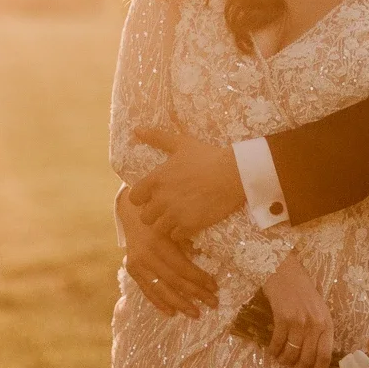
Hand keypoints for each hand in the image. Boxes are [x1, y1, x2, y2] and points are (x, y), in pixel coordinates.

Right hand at [117, 186, 218, 317]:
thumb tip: (206, 261)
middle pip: (174, 281)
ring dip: (179, 304)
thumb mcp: (175, 226)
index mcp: (159, 244)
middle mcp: (146, 256)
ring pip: (161, 290)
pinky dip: (159, 303)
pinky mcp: (132, 270)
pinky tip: (171, 312)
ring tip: (195, 313)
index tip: (215, 287)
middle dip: (195, 294)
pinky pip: (147, 291)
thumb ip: (187, 244)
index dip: (200, 279)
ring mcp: (137, 265)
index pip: (183, 268)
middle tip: (213, 303)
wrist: (133, 212)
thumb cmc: (161, 218)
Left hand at [130, 127, 247, 237]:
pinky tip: (189, 222)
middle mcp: (161, 199)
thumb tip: (136, 129)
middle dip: (154, 213)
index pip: (134, 198)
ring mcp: (175, 214)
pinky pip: (176, 237)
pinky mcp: (189, 226)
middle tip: (168, 208)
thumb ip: (157, 137)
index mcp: (155, 180)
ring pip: (159, 229)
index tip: (153, 196)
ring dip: (167, 224)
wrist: (234, 173)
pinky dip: (181, 232)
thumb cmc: (207, 156)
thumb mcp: (181, 143)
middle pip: (145, 217)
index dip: (142, 198)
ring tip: (179, 216)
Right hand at [260, 253, 332, 367]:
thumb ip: (320, 330)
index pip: (325, 355)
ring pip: (292, 354)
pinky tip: (272, 350)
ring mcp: (299, 321)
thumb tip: (315, 357)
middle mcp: (315, 324)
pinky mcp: (283, 318)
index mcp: (327, 323)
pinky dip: (274, 351)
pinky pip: (278, 343)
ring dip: (285, 361)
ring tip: (281, 360)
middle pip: (308, 358)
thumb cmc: (303, 291)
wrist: (286, 272)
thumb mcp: (319, 310)